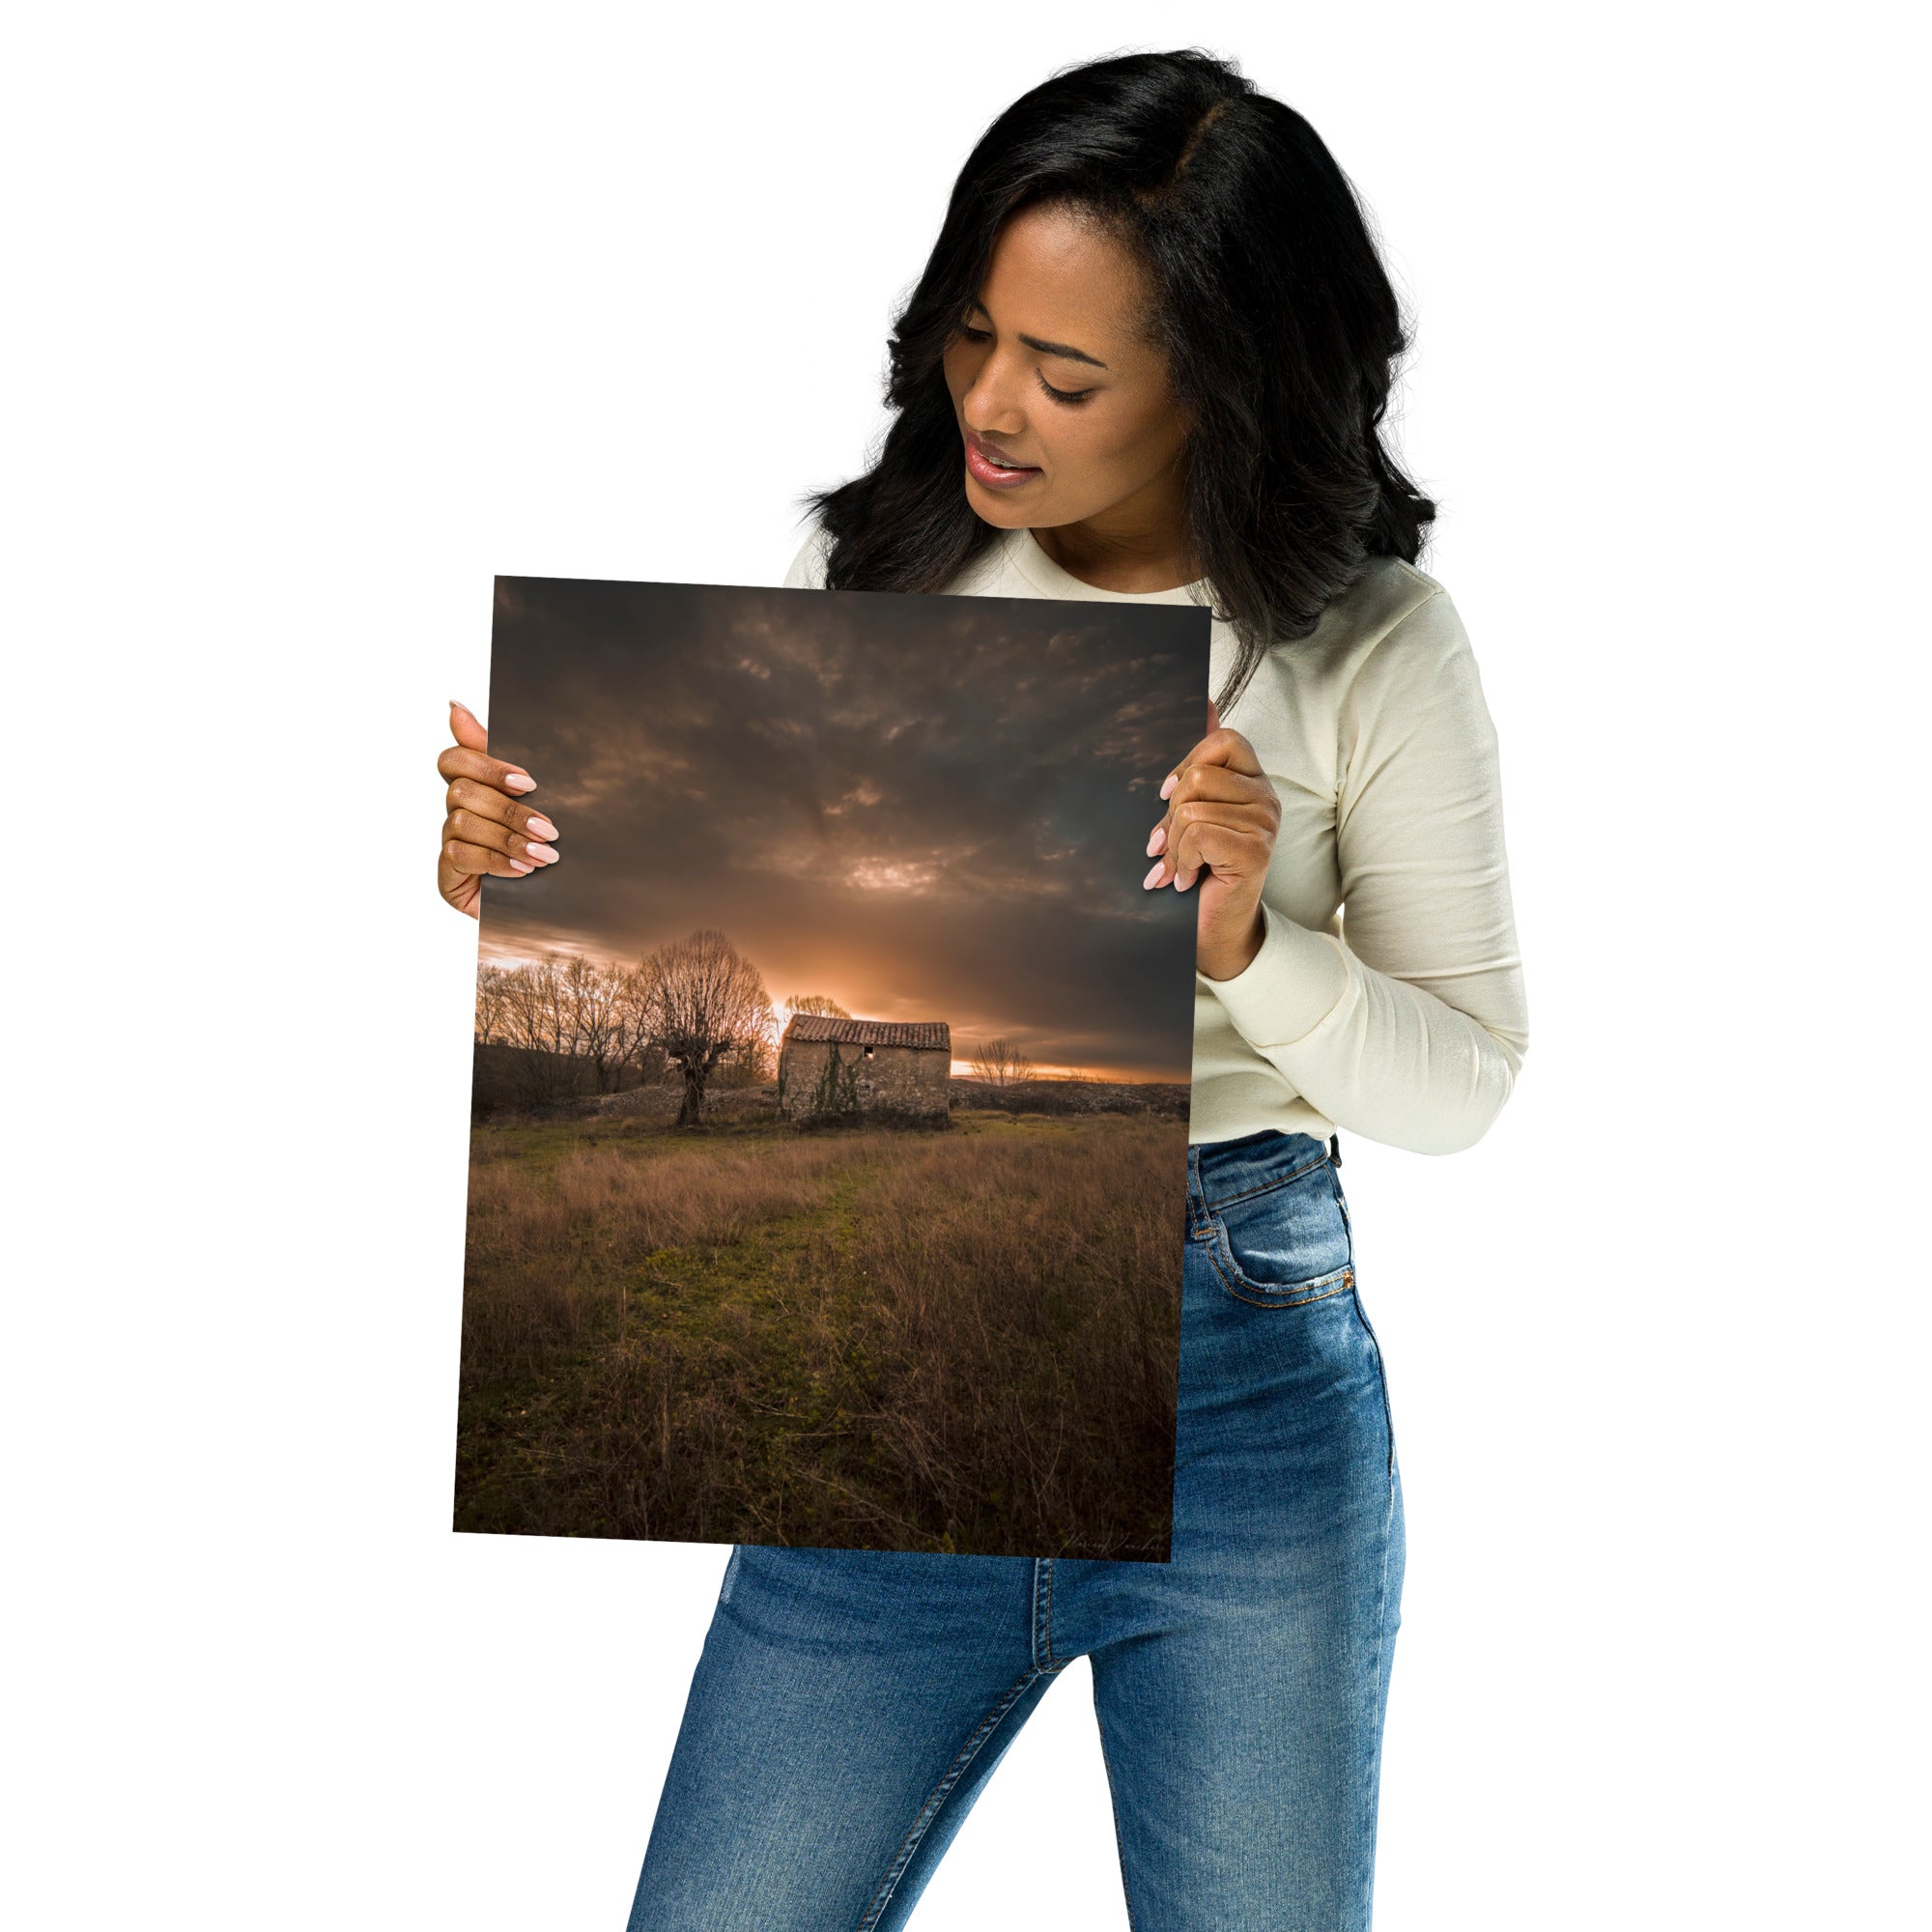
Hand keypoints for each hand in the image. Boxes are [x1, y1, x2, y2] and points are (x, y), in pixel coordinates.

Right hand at [435, 700, 559, 918]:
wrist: (550, 907)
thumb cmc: (543, 848)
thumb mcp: (536, 802)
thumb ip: (503, 758)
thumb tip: (454, 706)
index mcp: (475, 788)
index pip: (454, 759)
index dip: (487, 765)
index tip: (529, 783)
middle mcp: (456, 812)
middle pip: (462, 791)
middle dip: (510, 810)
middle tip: (550, 829)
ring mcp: (449, 843)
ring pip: (463, 822)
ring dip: (508, 838)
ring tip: (545, 855)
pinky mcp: (447, 874)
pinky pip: (460, 855)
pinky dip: (496, 861)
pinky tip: (523, 872)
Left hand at [1142, 699, 1279, 980]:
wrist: (1214, 929)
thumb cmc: (1201, 870)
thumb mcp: (1193, 812)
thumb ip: (1199, 763)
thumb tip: (1205, 701)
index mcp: (1253, 782)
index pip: (1224, 739)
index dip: (1187, 763)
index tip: (1167, 796)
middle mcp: (1267, 798)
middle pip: (1200, 775)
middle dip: (1171, 814)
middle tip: (1168, 844)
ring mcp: (1265, 824)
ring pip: (1193, 808)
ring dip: (1174, 845)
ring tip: (1179, 867)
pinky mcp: (1256, 850)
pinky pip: (1198, 833)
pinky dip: (1181, 860)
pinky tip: (1187, 879)